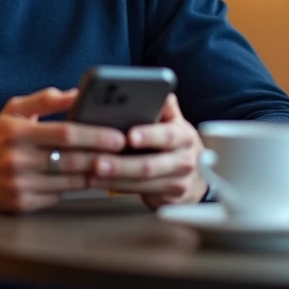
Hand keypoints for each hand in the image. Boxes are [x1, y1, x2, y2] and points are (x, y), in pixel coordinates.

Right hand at [0, 87, 126, 213]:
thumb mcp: (12, 111)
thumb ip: (45, 100)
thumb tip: (77, 93)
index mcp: (18, 132)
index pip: (65, 134)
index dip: (96, 136)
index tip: (118, 135)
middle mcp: (18, 160)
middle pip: (72, 160)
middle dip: (103, 156)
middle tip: (126, 152)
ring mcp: (20, 185)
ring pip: (70, 182)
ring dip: (95, 174)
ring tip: (115, 165)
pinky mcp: (22, 204)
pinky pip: (58, 196)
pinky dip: (75, 188)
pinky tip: (90, 180)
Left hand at [87, 94, 206, 210]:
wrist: (197, 180)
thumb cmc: (176, 146)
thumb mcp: (175, 123)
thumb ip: (164, 106)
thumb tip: (156, 88)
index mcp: (184, 136)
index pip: (167, 135)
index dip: (149, 135)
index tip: (129, 136)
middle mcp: (184, 160)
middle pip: (150, 164)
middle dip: (121, 164)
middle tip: (97, 161)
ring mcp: (177, 182)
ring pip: (142, 182)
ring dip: (114, 177)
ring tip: (92, 172)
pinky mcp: (167, 199)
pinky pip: (138, 193)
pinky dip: (115, 187)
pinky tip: (99, 182)